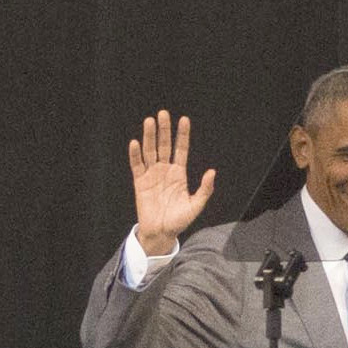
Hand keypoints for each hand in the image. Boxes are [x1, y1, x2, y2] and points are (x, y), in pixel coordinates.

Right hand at [128, 110, 215, 257]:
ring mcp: (152, 175)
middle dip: (164, 129)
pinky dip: (135, 155)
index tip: (184, 119)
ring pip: (150, 151)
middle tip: (163, 113)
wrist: (161, 233)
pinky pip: (137, 166)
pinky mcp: (140, 182)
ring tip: (149, 121)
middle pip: (164, 145)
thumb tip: (212, 172)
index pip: (181, 149)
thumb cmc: (179, 220)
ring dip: (149, 136)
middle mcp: (165, 170)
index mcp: (179, 173)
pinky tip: (135, 143)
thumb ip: (205, 189)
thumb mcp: (196, 205)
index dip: (182, 134)